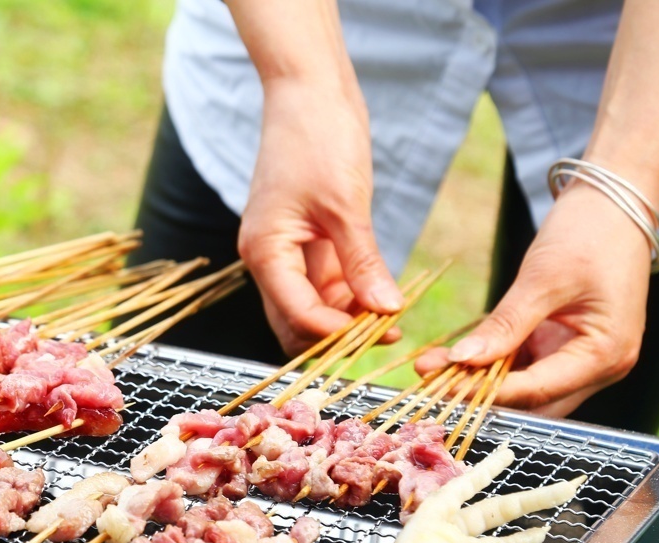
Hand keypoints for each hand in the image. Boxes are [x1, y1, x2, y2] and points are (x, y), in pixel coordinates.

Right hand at [238, 76, 403, 355]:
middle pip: (296, 321)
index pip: (296, 313)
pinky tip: (382, 295)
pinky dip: (351, 294)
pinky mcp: (307, 240)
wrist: (309, 91)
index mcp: (265, 251)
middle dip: (337, 334)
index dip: (334, 332)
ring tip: (393, 317)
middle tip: (387, 335)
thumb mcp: (346, 206)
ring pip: (313, 306)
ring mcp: (287, 251)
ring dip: (348, 317)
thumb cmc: (318, 138)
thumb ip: (363, 262)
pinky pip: (325, 283)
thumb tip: (386, 310)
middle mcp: (269, 258)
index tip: (378, 333)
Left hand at [415, 182, 651, 416]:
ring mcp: (586, 359)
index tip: (439, 386)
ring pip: (527, 389)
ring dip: (482, 381)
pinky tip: (458, 356)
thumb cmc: (588, 233)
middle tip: (430, 382)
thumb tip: (462, 360)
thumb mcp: (542, 279)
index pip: (537, 391)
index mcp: (606, 354)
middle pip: (534, 401)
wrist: (615, 202)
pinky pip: (529, 368)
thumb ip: (505, 325)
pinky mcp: (569, 347)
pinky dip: (495, 364)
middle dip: (481, 394)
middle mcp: (602, 367)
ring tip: (433, 366)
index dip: (486, 393)